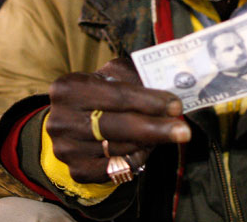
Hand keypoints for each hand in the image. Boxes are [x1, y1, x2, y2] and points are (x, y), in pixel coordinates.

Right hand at [46, 58, 190, 183]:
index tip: (176, 106)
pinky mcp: (77, 170)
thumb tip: (169, 86)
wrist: (71, 122)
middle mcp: (62, 120)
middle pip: (119, 126)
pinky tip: (145, 147)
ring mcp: (67, 148)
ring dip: (149, 142)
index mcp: (70, 88)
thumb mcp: (112, 76)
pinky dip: (136, 158)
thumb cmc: (100, 93)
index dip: (149, 101)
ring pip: (121, 148)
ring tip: (164, 132)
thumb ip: (135, 77)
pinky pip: (117, 168)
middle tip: (184, 131)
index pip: (118, 95)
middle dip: (156, 129)